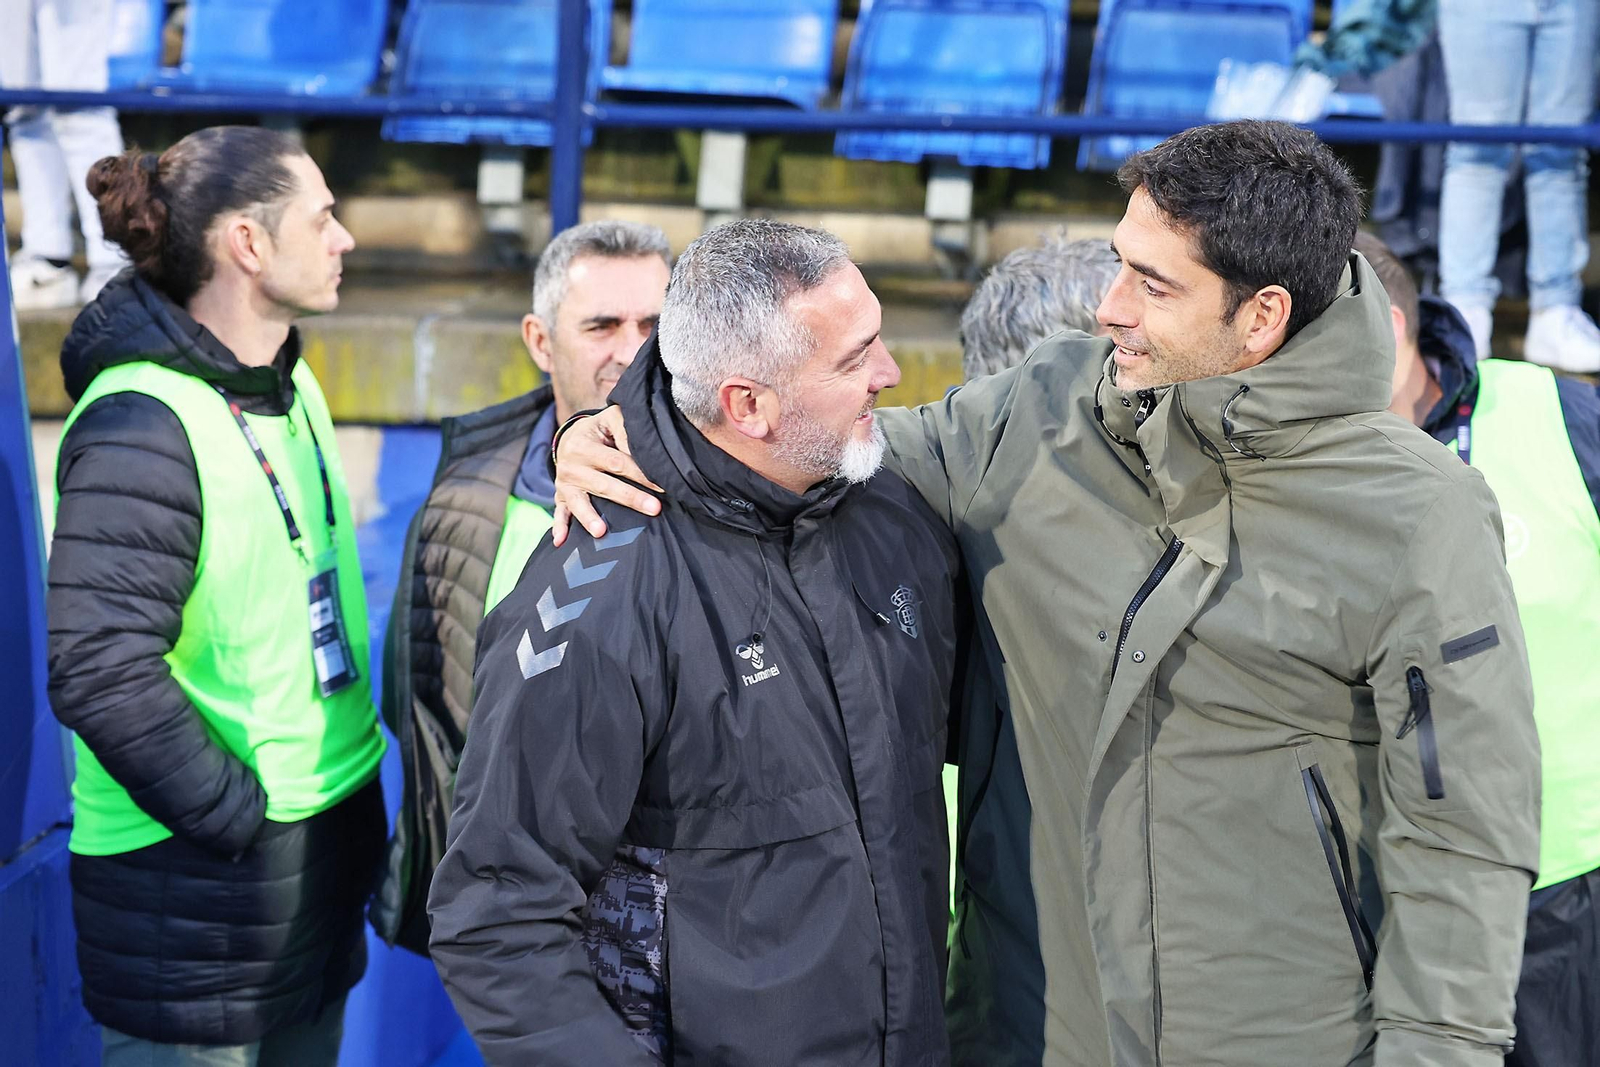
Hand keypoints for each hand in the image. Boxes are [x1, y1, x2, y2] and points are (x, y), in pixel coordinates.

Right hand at [551, 405, 661, 544]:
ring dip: (589, 517)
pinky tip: (561, 541)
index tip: (662, 485)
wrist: (570, 437)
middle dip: (631, 498)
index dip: (641, 474)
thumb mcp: (611, 419)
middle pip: (604, 484)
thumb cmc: (599, 430)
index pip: (617, 462)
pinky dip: (560, 526)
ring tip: (601, 532)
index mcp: (584, 445)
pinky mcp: (560, 496)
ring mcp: (565, 483)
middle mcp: (572, 465)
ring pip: (579, 502)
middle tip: (654, 509)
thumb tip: (642, 450)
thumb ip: (626, 429)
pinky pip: (560, 513)